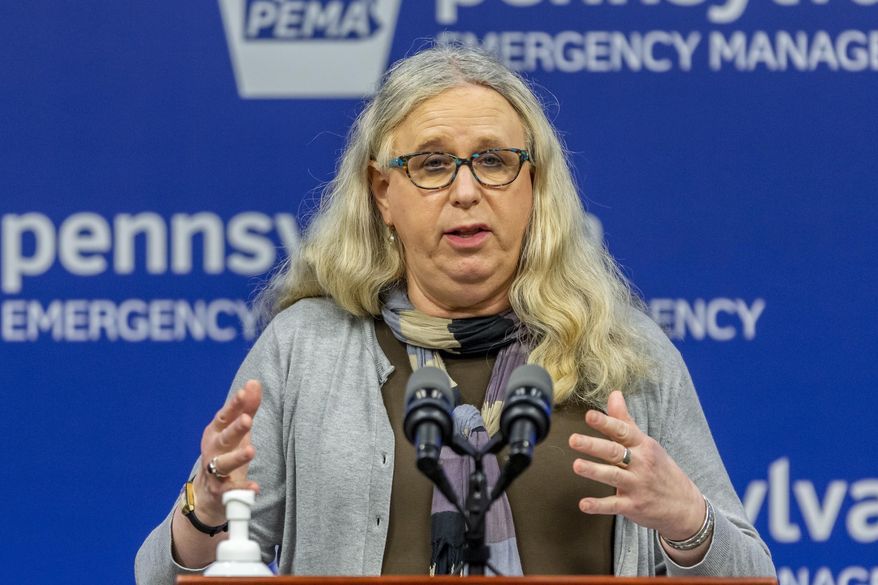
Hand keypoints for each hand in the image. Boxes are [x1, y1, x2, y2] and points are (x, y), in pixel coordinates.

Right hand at [192, 379, 262, 523]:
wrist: (207, 493)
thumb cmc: (225, 453)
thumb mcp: (236, 430)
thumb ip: (247, 408)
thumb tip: (254, 382)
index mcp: (216, 432)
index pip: (225, 416)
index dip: (234, 405)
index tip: (244, 393)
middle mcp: (212, 450)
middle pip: (224, 438)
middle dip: (235, 429)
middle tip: (248, 420)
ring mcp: (214, 471)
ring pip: (224, 463)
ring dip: (237, 457)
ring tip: (251, 451)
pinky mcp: (220, 491)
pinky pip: (231, 490)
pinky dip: (243, 489)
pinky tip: (255, 487)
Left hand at [568, 390, 704, 540]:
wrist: (686, 506)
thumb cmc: (661, 470)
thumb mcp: (647, 443)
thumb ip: (625, 420)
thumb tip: (614, 394)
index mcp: (643, 446)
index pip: (622, 431)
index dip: (606, 423)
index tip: (589, 415)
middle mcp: (640, 464)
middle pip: (615, 452)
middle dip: (594, 445)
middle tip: (573, 440)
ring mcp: (637, 485)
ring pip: (613, 476)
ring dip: (594, 471)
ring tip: (576, 465)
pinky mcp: (633, 506)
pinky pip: (614, 505)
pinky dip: (598, 505)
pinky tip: (584, 504)